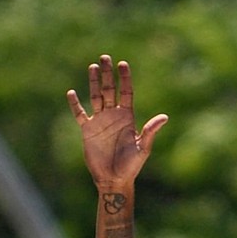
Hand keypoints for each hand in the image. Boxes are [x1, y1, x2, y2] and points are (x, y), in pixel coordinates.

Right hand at [66, 55, 167, 188]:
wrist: (114, 179)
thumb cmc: (131, 166)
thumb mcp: (143, 148)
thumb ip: (150, 131)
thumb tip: (164, 117)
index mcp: (127, 117)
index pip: (126, 93)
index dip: (124, 79)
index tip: (122, 64)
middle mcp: (113, 116)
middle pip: (110, 89)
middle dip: (107, 74)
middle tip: (105, 57)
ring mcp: (100, 121)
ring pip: (96, 96)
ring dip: (93, 82)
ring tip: (93, 66)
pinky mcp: (88, 130)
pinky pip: (80, 114)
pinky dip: (75, 104)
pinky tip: (71, 93)